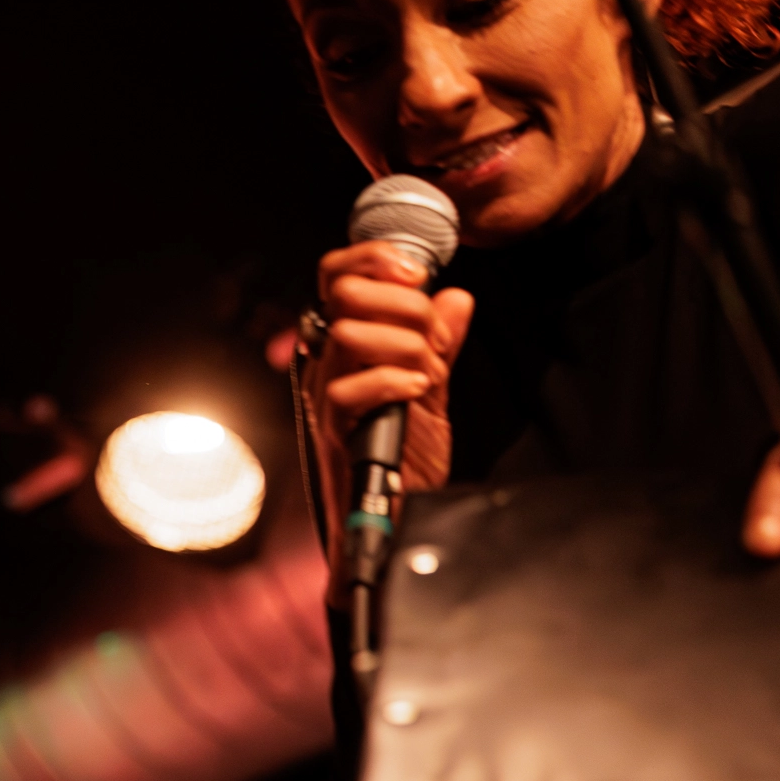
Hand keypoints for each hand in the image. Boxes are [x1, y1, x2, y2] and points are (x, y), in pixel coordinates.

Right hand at [304, 240, 475, 583]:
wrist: (400, 522)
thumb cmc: (407, 460)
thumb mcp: (433, 389)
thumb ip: (440, 343)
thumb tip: (455, 298)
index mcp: (345, 346)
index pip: (337, 275)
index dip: (373, 258)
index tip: (417, 271)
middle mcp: (325, 364)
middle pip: (342, 293)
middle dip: (402, 302)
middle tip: (432, 334)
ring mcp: (323, 396)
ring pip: (350, 336)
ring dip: (405, 346)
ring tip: (428, 373)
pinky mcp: (332, 431)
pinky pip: (350, 388)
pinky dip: (394, 380)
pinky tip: (417, 393)